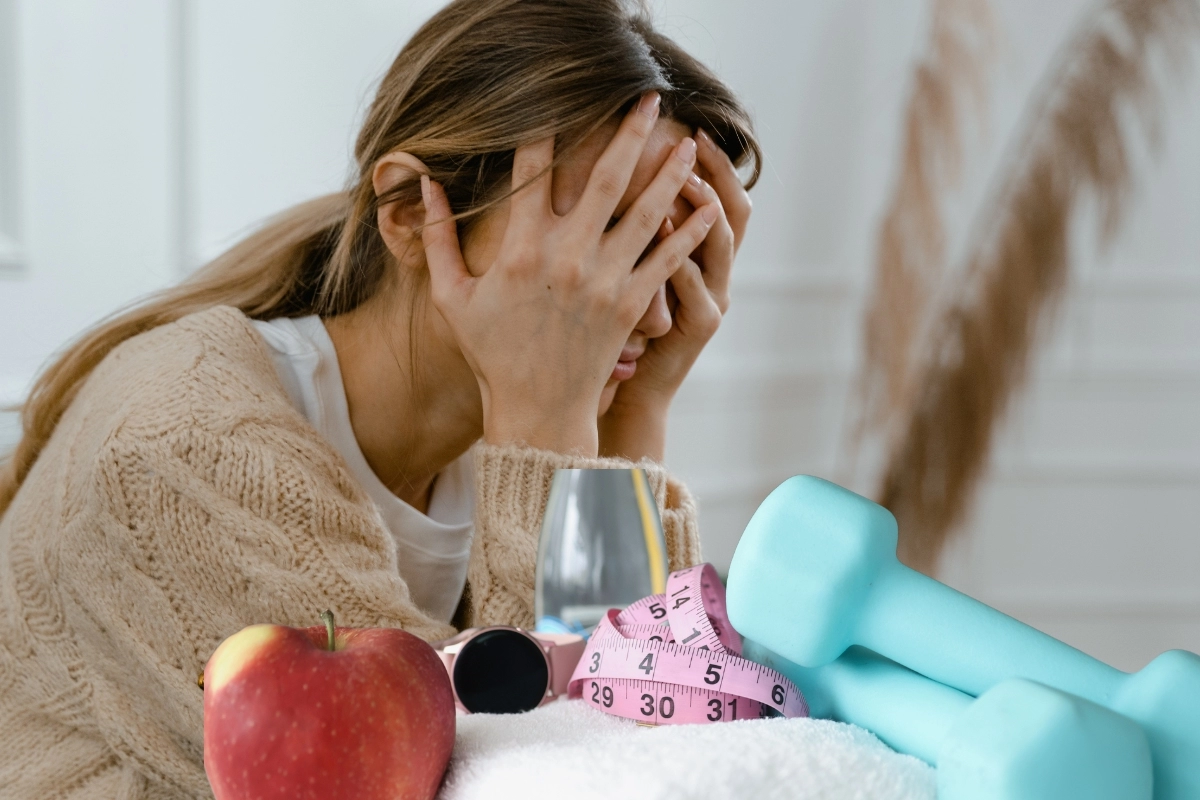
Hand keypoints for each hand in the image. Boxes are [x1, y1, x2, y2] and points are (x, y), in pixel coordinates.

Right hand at [421, 94, 719, 456]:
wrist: (537, 410)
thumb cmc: (492, 353)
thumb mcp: (452, 297)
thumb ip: (437, 239)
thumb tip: (425, 185)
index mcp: (521, 248)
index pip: (533, 170)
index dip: (545, 128)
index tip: (558, 97)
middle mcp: (567, 256)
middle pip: (606, 177)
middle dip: (630, 132)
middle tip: (649, 97)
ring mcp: (605, 279)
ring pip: (647, 211)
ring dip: (669, 171)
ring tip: (689, 141)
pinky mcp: (632, 304)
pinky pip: (668, 259)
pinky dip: (690, 231)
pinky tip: (707, 205)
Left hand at [598, 127, 752, 461]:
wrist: (625, 391)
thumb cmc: (615, 331)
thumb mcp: (628, 275)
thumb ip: (627, 230)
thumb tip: (605, 173)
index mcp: (698, 255)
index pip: (714, 195)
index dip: (712, 162)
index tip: (689, 125)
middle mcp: (715, 272)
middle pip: (733, 209)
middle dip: (717, 171)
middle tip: (693, 137)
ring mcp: (712, 298)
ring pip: (720, 243)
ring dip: (703, 207)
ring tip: (683, 177)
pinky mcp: (699, 325)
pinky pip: (695, 286)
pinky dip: (683, 256)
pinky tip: (665, 230)